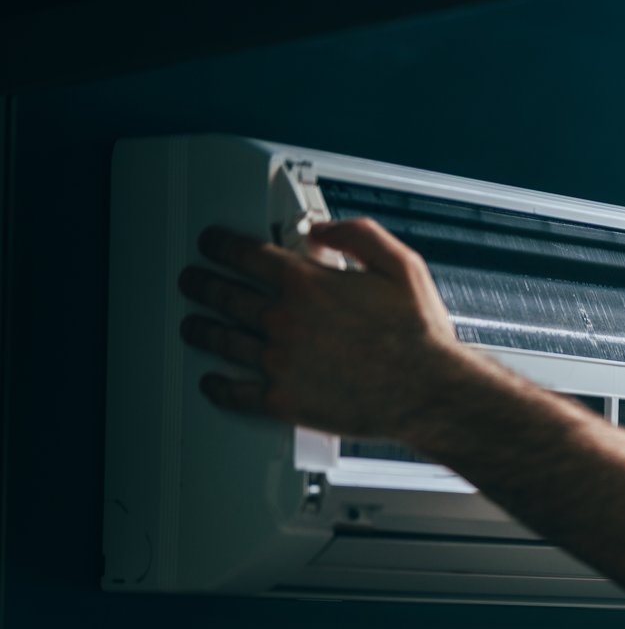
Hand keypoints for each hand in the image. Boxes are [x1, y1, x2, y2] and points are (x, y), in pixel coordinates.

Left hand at [178, 220, 475, 440]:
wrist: (429, 393)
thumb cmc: (420, 336)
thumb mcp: (401, 265)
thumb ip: (358, 234)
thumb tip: (322, 228)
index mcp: (308, 284)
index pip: (244, 254)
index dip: (219, 244)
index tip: (212, 244)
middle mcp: (285, 320)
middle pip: (223, 294)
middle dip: (200, 283)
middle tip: (192, 281)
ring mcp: (280, 361)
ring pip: (222, 340)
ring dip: (200, 329)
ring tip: (193, 325)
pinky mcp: (284, 399)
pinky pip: (236, 392)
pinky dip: (218, 386)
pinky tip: (212, 381)